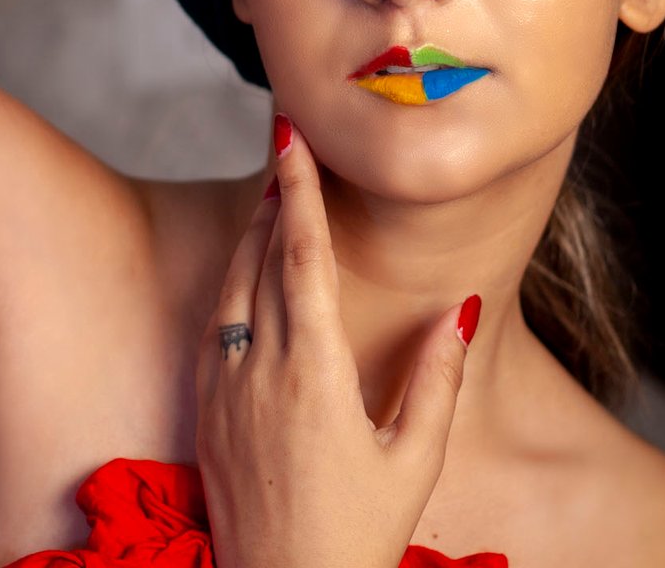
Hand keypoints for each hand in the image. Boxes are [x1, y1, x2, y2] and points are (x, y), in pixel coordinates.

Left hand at [194, 113, 479, 567]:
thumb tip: (460, 308)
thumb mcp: (414, 460)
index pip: (303, 257)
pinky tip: (244, 272)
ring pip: (230, 287)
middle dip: (276, 196)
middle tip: (287, 144)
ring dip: (251, 236)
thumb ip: (435, 378)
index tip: (293, 137)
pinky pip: (213, 327)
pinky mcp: (204, 412)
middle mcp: (258, 371)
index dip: (300, 190)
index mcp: (313, 374)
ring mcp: (223, 390)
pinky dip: (230, 284)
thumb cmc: (357, 537)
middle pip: (262, 258)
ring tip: (273, 195)